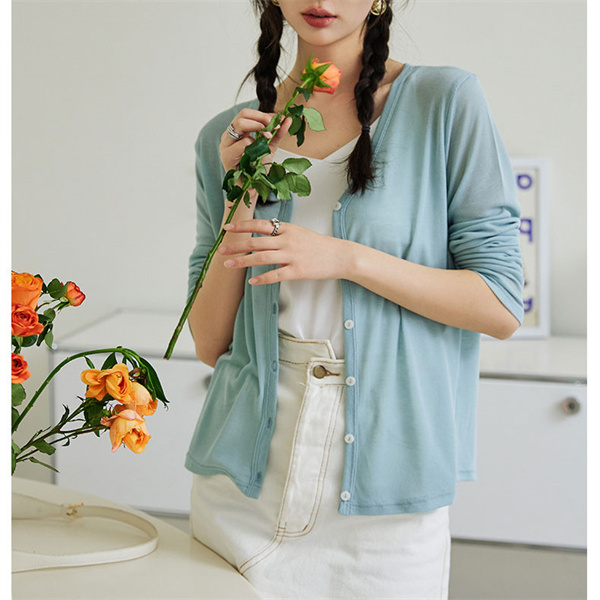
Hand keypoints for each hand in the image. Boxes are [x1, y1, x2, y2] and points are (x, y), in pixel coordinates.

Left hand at [218, 219, 351, 284]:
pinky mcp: (297, 271)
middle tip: (220, 251)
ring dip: (242, 262)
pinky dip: (262, 278)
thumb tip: (262, 237)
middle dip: (235, 246)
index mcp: (287, 229)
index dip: (241, 226)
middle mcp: (287, 240)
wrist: (340, 255)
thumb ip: (281, 234)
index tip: (227, 228)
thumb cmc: (319, 246)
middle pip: (255, 242)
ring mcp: (292, 256)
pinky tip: (252, 282)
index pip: (259, 225)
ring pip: (261, 258)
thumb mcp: (299, 233)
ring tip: (228, 265)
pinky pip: (275, 275)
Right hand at [220, 108, 292, 174]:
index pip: (247, 113)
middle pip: (243, 114)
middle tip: (275, 127)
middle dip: (262, 118)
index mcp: (236, 132)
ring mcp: (225, 145)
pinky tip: (259, 152)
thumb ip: (277, 134)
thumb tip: (287, 118)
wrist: (252, 189)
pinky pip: (243, 142)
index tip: (278, 121)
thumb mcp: (269, 148)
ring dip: (258, 128)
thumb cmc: (257, 169)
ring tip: (268, 139)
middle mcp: (228, 136)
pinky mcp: (227, 156)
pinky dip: (255, 145)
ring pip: (240, 124)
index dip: (264, 115)